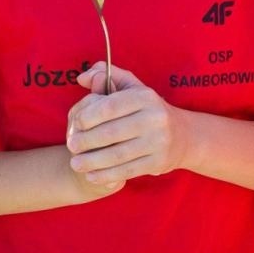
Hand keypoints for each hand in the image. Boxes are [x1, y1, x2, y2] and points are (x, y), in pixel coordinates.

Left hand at [65, 63, 187, 185]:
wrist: (182, 136)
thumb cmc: (147, 109)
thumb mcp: (132, 87)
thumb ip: (107, 76)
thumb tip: (82, 78)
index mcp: (145, 97)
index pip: (110, 106)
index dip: (88, 116)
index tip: (75, 123)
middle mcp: (154, 118)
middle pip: (112, 132)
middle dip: (87, 140)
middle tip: (71, 145)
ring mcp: (158, 142)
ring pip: (118, 154)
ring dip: (92, 161)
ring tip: (75, 164)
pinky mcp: (158, 162)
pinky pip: (127, 170)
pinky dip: (106, 175)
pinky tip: (91, 175)